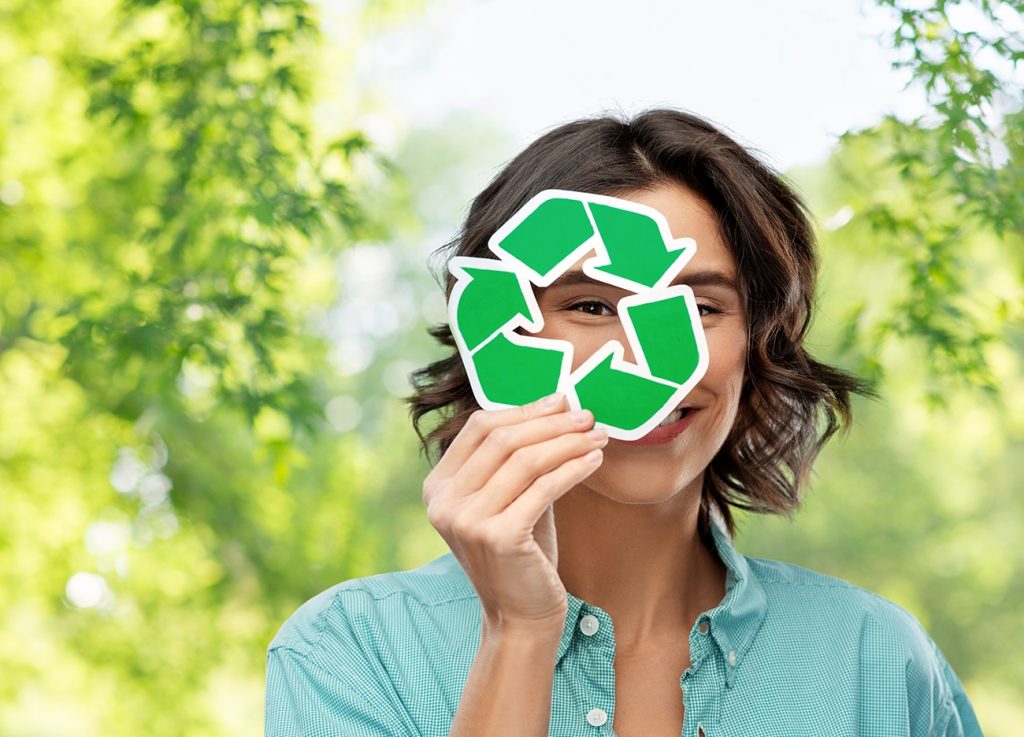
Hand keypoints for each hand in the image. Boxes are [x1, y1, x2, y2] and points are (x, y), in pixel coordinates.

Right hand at [422, 393, 607, 631]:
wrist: (520, 616)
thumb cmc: (520, 553)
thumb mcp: (508, 499)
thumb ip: (518, 459)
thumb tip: (558, 408)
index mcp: (438, 487)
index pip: (478, 428)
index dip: (522, 410)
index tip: (560, 401)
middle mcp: (445, 502)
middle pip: (502, 439)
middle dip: (550, 422)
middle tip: (587, 416)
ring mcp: (468, 520)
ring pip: (525, 460)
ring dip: (568, 442)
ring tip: (598, 435)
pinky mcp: (499, 537)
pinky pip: (544, 488)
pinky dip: (573, 469)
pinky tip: (594, 461)